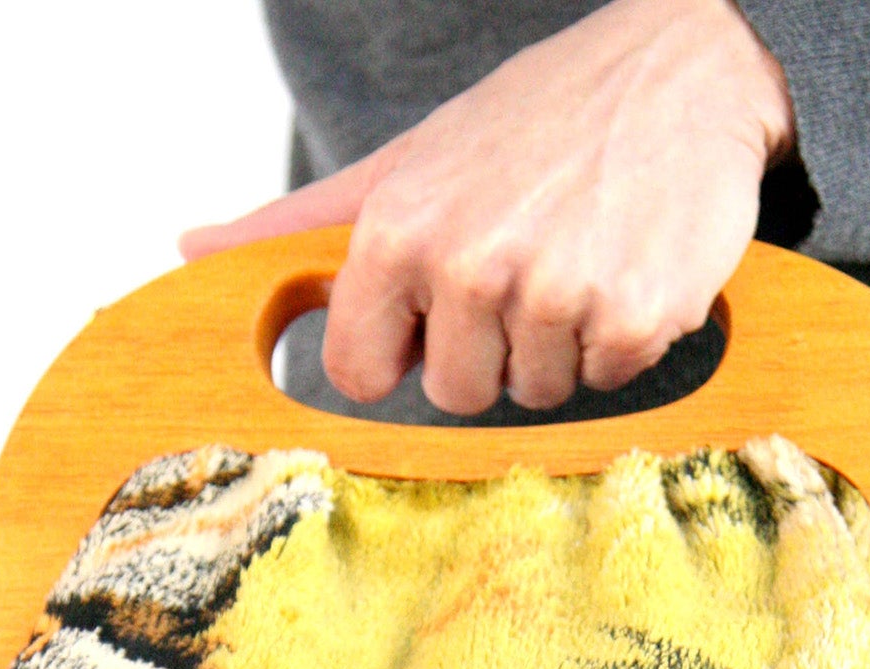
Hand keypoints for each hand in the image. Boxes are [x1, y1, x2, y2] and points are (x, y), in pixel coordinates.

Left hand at [178, 0, 794, 414]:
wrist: (681, 69)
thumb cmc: (533, 123)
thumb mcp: (406, 164)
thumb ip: (302, 225)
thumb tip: (188, 252)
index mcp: (400, 232)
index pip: (360, 377)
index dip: (405, 351)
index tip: (439, 309)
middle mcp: (470, 264)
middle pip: (456, 397)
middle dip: (491, 352)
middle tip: (528, 266)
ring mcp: (553, 294)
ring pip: (536, 397)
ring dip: (560, 344)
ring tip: (581, 257)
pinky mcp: (632, 318)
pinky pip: (607, 383)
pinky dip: (623, 339)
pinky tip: (628, 266)